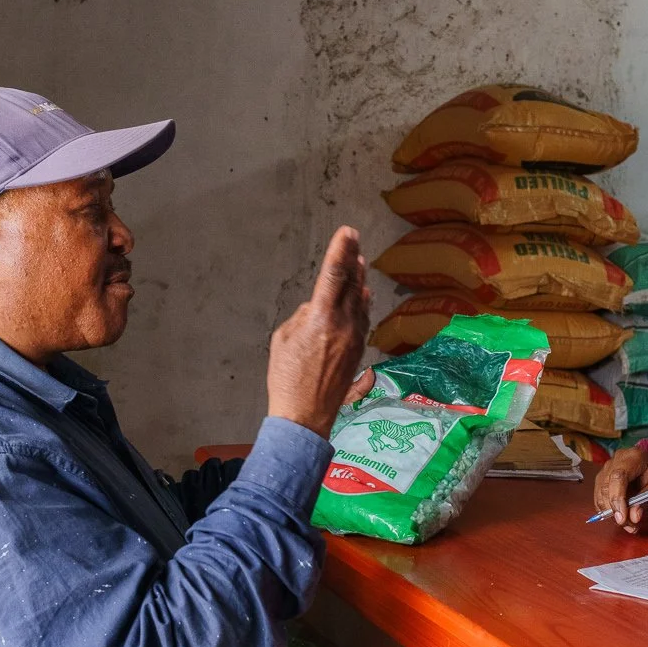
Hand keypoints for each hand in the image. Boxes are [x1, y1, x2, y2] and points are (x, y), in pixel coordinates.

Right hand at [268, 227, 371, 437]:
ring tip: (360, 261)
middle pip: (352, 284)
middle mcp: (343, 325)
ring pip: (360, 301)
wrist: (305, 415)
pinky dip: (363, 303)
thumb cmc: (286, 378)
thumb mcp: (283, 339)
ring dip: (360, 280)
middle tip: (354, 240)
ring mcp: (355, 338)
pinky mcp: (358, 351)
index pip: (334, 275)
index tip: (347, 231)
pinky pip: (363, 319)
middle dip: (352, 260)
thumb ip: (303, 316)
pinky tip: (364, 294)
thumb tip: (317, 308)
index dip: (340, 250)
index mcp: (321, 318)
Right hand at [592, 447, 647, 533]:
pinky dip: (607, 510)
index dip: (617, 498)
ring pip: (601, 494)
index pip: (618, 477)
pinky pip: (599, 497)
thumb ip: (647, 500)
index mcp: (634, 457)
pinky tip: (621, 517)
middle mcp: (616, 460)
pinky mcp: (602, 478)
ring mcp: (607, 468)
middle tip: (630, 526)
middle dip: (615, 511)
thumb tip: (633, 516)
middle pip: (606, 486)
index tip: (622, 518)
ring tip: (629, 524)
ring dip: (611, 513)